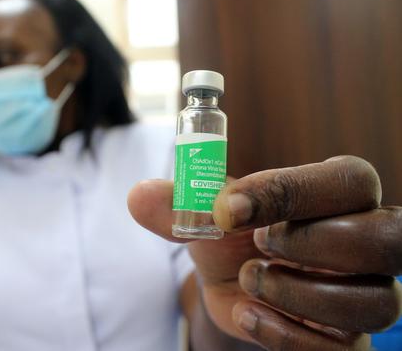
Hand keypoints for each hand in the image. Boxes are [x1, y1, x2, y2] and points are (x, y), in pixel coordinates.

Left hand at [128, 156, 401, 349]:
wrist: (234, 284)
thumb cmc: (231, 237)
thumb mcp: (207, 214)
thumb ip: (180, 202)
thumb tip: (138, 196)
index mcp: (337, 195)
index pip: (349, 182)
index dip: (291, 192)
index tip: (228, 206)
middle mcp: (366, 241)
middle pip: (385, 240)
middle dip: (311, 245)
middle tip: (257, 245)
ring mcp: (364, 293)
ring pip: (373, 302)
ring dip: (297, 294)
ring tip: (248, 281)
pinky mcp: (347, 339)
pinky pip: (343, 350)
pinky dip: (288, 336)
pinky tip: (250, 314)